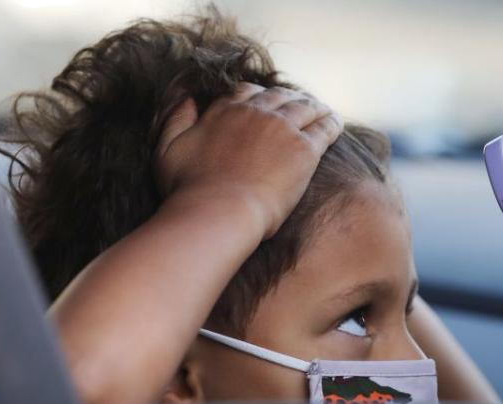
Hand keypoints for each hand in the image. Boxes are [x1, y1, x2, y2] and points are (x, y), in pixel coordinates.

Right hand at [155, 83, 342, 237]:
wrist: (218, 212)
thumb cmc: (188, 190)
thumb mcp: (167, 149)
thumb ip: (176, 120)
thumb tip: (187, 99)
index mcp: (225, 110)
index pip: (247, 92)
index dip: (259, 95)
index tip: (267, 102)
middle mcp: (255, 112)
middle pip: (280, 96)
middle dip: (290, 98)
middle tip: (301, 106)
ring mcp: (282, 128)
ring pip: (305, 107)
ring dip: (315, 107)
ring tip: (323, 112)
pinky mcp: (304, 149)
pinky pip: (324, 127)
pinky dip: (331, 122)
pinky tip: (335, 124)